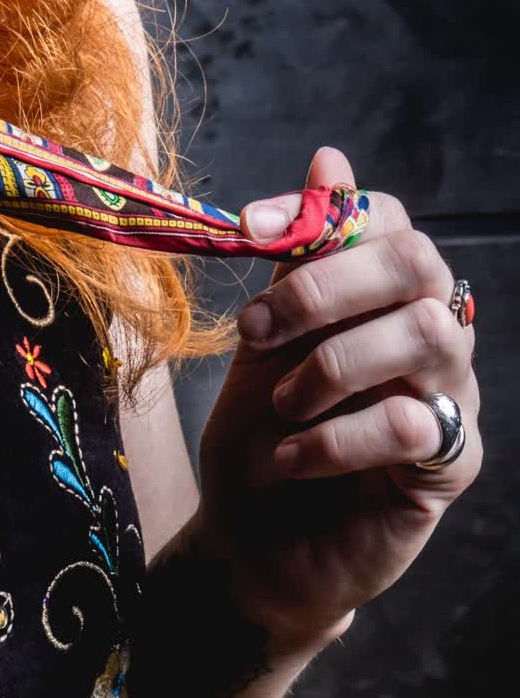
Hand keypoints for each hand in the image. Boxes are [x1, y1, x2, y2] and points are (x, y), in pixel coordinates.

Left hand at [191, 144, 481, 654]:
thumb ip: (295, 258)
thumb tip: (329, 157)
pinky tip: (294, 459)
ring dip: (334, 366)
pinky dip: (336, 439)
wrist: (254, 539)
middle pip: (419, 265)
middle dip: (329, 286)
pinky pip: (411, 425)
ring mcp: (451, 397)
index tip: (246, 227)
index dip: (321, 211)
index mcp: (382, 293)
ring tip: (283, 407)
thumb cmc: (261, 429)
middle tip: (259, 330)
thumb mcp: (264, 337)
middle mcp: (431, 333)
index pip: (386, 218)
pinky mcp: (450, 465)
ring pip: (429, 338)